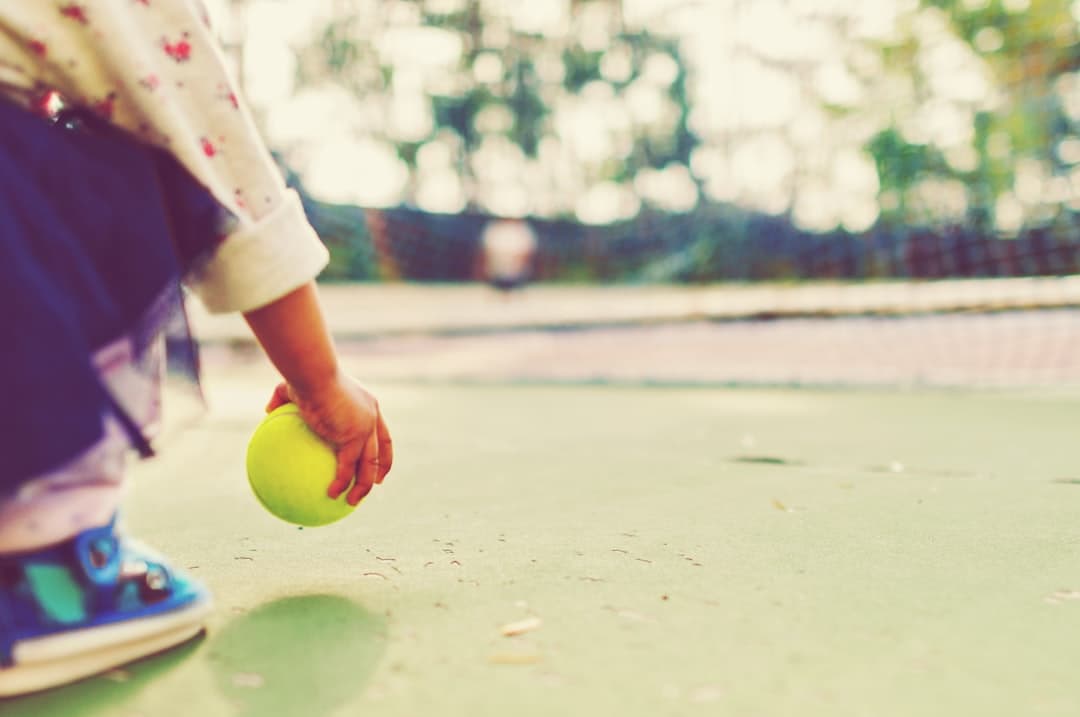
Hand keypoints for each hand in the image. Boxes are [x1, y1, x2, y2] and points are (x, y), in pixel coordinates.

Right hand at [266, 372, 392, 505]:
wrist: (314, 373)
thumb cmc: (302, 376)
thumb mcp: (292, 387)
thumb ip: (283, 398)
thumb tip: (268, 409)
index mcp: (366, 404)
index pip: (380, 431)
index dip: (382, 448)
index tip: (380, 463)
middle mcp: (371, 416)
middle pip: (381, 449)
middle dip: (380, 468)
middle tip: (376, 484)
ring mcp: (366, 427)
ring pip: (369, 464)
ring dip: (364, 486)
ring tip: (353, 502)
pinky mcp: (355, 437)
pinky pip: (348, 468)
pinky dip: (342, 483)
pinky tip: (332, 495)